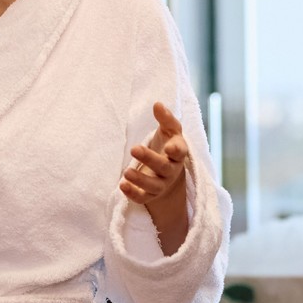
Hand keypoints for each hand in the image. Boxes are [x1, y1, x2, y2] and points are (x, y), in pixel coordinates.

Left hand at [122, 102, 189, 250]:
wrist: (167, 171)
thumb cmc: (167, 145)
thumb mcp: (169, 130)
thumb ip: (165, 118)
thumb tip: (157, 104)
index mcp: (178, 153)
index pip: (180, 152)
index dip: (176, 149)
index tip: (169, 146)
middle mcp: (171, 170)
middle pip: (163, 167)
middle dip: (149, 159)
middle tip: (134, 149)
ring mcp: (161, 184)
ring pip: (153, 185)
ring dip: (140, 180)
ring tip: (126, 172)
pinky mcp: (150, 194)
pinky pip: (143, 198)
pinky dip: (133, 194)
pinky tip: (122, 185)